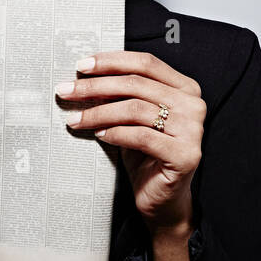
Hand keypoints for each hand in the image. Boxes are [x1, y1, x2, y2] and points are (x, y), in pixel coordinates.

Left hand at [56, 51, 203, 234]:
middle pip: (136, 84)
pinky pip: (141, 136)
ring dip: (98, 112)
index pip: (145, 63)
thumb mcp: (131, 118)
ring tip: (76, 118)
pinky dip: (115, 133)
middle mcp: (193, 105)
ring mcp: (192, 130)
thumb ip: (120, 95)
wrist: (162, 200)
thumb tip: (84, 77)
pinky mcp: (185, 155)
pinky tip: (99, 135)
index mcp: (184, 88)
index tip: (82, 65)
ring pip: (135, 109)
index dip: (111, 61)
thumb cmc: (146, 156)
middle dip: (95, 86)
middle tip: (67, 91)